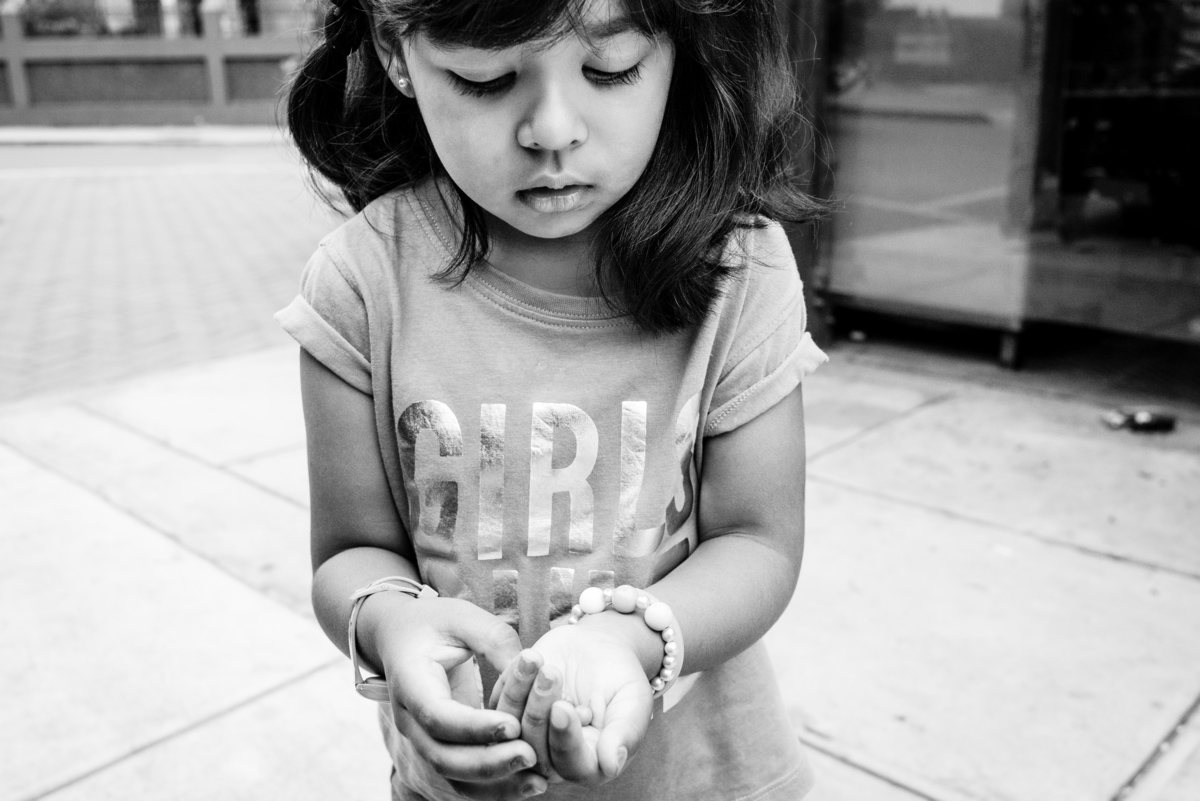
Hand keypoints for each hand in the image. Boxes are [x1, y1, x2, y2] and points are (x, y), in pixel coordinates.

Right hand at [367, 594, 547, 799]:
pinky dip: (493, 787)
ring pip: (452, 776)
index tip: (514, 724)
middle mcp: (410, 720)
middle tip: (531, 755)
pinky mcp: (440, 748)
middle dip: (488, 762)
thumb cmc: (434, 622)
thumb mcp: (462, 616)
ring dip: (494, 784)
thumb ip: (494, 638)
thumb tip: (530, 666)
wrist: (400, 636)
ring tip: (537, 781)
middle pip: (442, 757)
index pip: (438, 716)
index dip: (475, 726)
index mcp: (410, 684)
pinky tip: (528, 784)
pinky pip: (463, 778)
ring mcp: (421, 739)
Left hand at [502, 619, 653, 785]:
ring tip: (536, 659)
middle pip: (535, 748)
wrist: (601, 648)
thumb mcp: (633, 701)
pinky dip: (510, 679)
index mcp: (590, 763)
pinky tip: (528, 657)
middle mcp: (555, 756)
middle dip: (540, 709)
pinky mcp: (511, 710)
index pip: (572, 764)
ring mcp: (529, 734)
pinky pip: (499, 702)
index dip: (564, 739)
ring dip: (520, 692)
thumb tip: (612, 765)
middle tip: (551, 673)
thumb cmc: (621, 678)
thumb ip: (625, 733)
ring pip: (511, 727)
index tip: (563, 708)